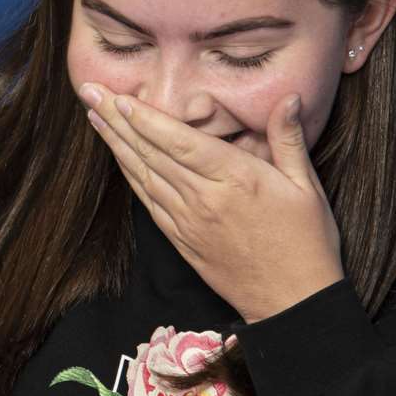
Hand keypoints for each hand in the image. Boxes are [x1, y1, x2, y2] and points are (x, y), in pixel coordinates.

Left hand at [80, 84, 344, 322]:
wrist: (293, 303)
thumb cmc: (306, 243)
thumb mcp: (306, 187)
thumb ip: (288, 139)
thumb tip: (289, 98)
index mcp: (236, 180)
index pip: (181, 142)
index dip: (147, 119)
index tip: (119, 97)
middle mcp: (204, 200)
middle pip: (152, 153)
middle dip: (117, 120)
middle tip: (89, 92)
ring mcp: (189, 223)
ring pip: (143, 176)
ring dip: (117, 144)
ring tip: (94, 116)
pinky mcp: (182, 241)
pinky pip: (149, 202)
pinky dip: (130, 176)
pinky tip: (118, 158)